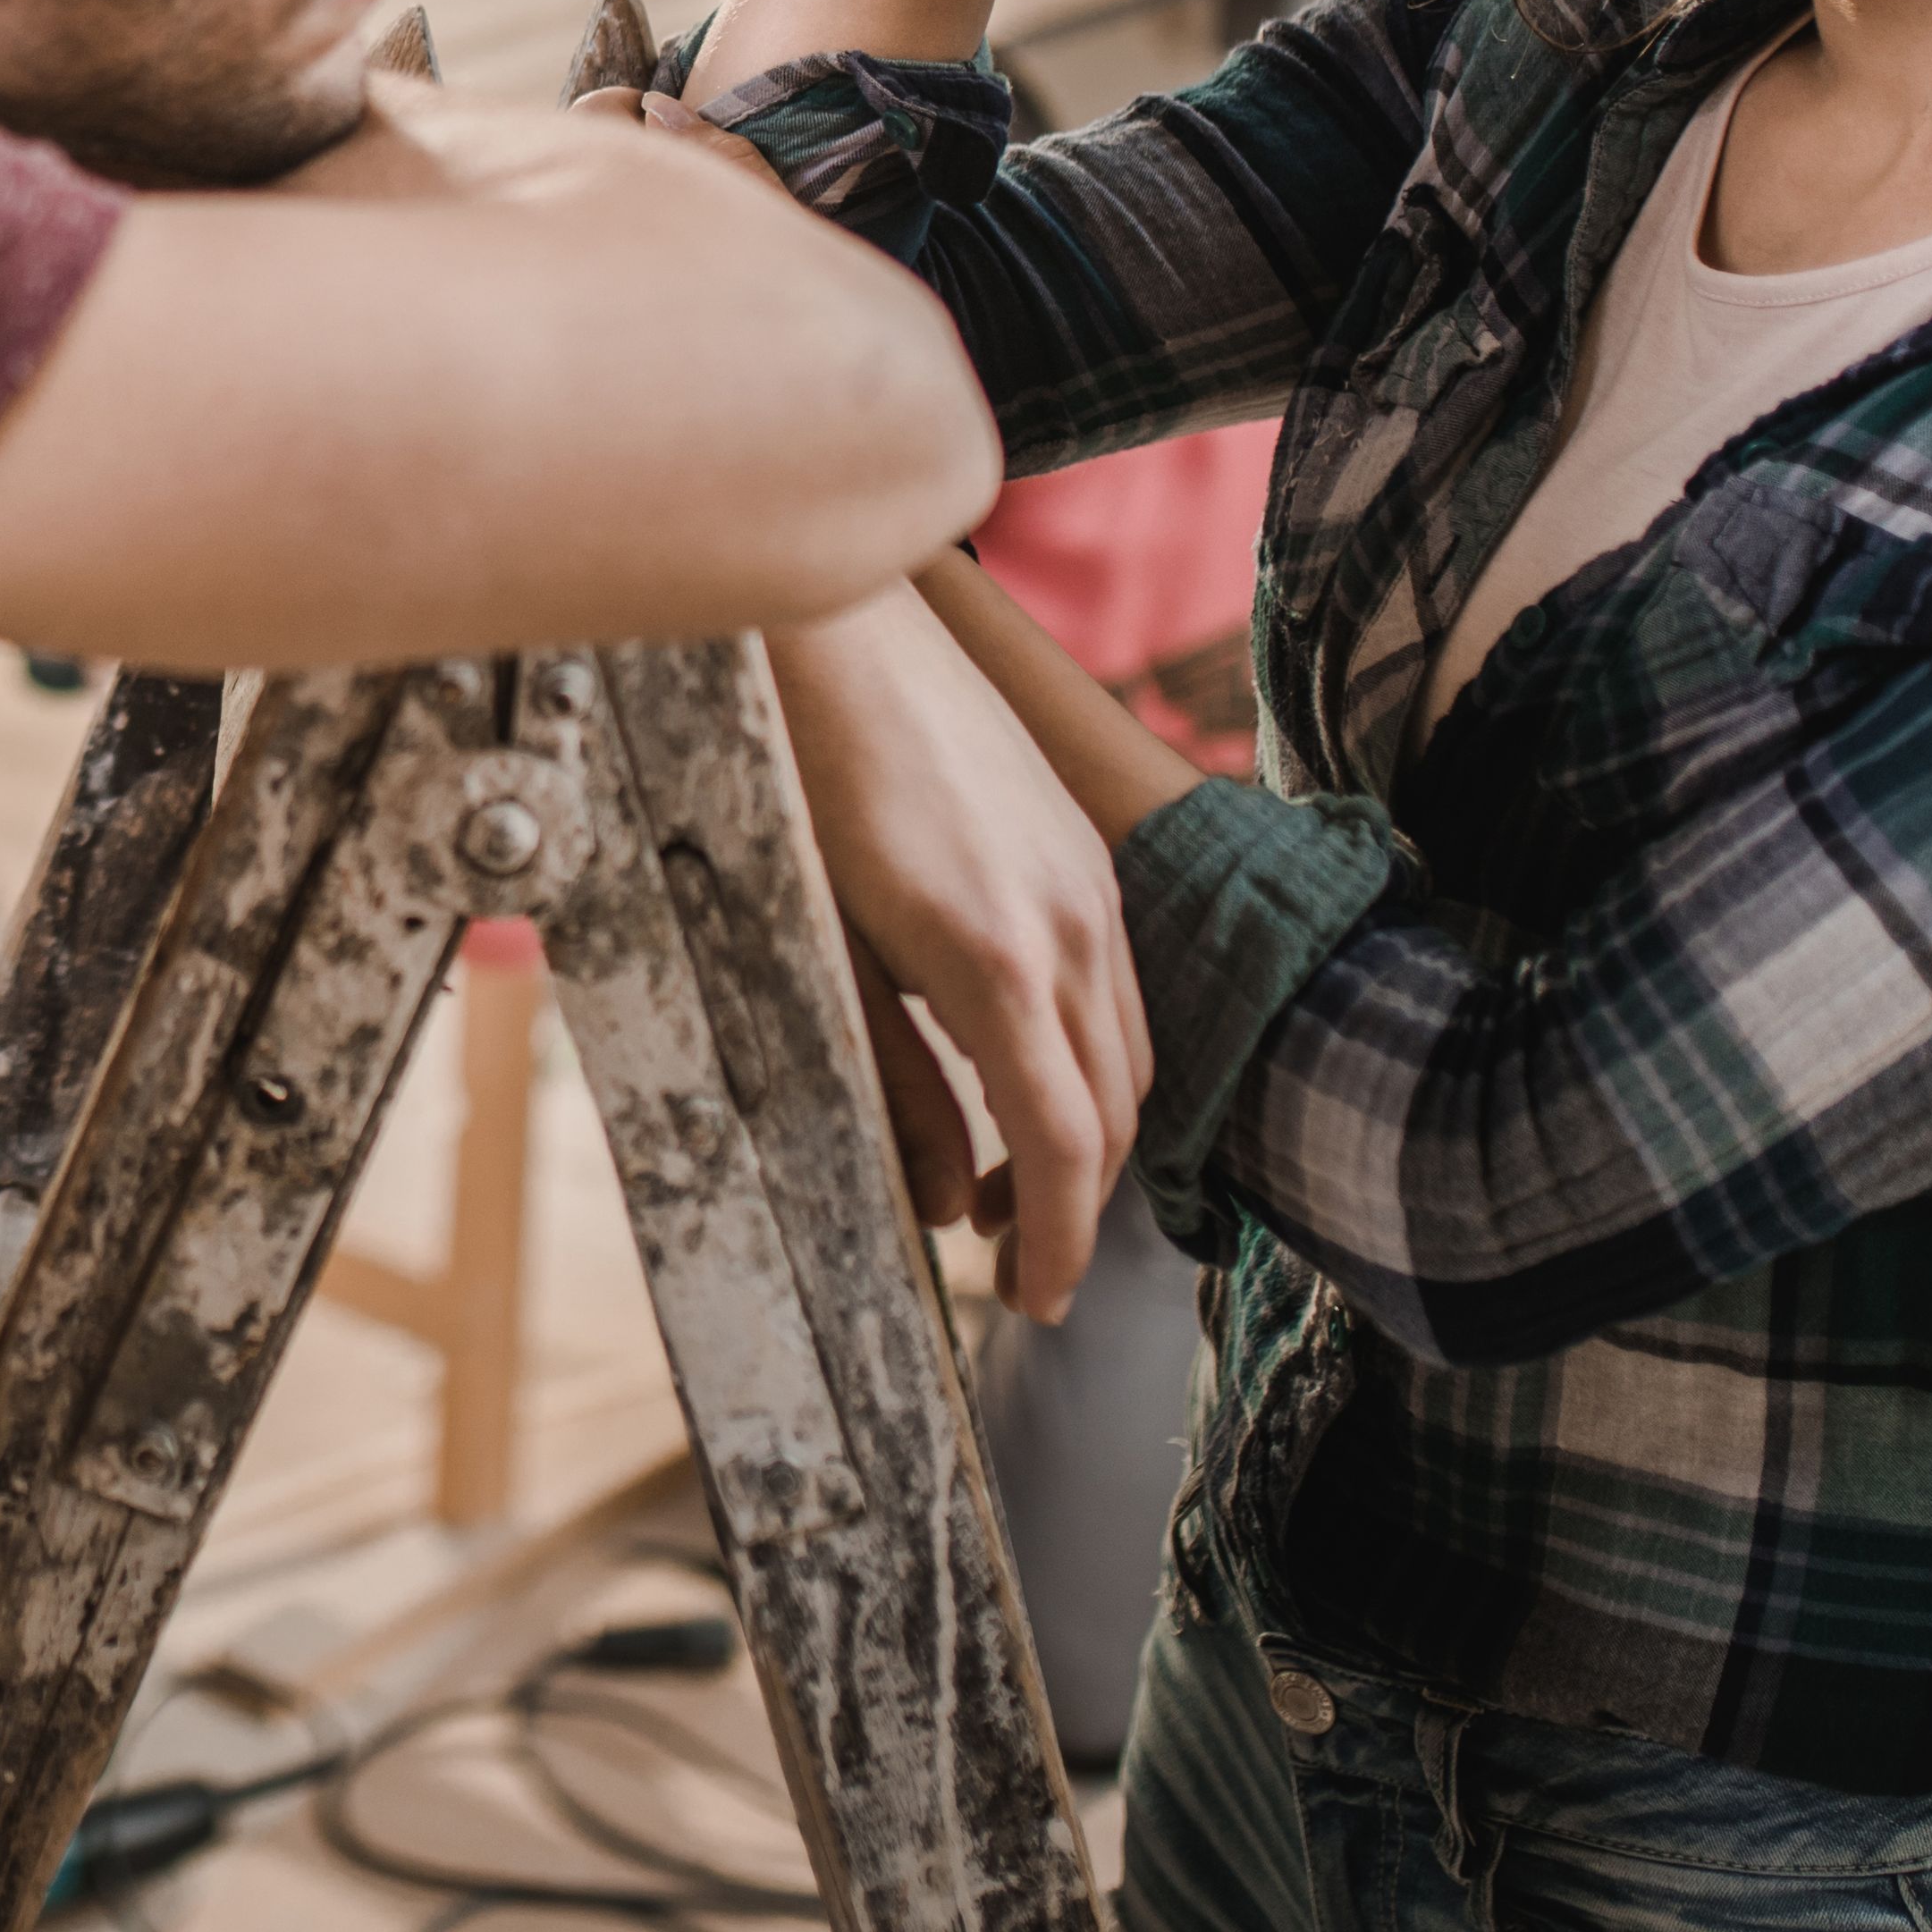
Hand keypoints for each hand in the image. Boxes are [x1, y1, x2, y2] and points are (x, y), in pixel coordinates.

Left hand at [761, 585, 1151, 1317]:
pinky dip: (1090, 1051)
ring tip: (1006, 1173)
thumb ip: (899, 1083)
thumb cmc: (800, 784)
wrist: (837, 629)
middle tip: (1006, 1254)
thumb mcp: (827, 956)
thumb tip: (947, 1202)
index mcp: (1001, 962)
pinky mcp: (1084, 851)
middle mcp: (1074, 925)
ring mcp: (1091, 881)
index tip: (1034, 1302)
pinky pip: (1118, 983)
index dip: (1058, 1240)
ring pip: (1131, 1048)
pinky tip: (1022, 1063)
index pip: (1067, 1144)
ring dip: (1088, 1129)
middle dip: (1074, 1200)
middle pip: (1117, 1109)